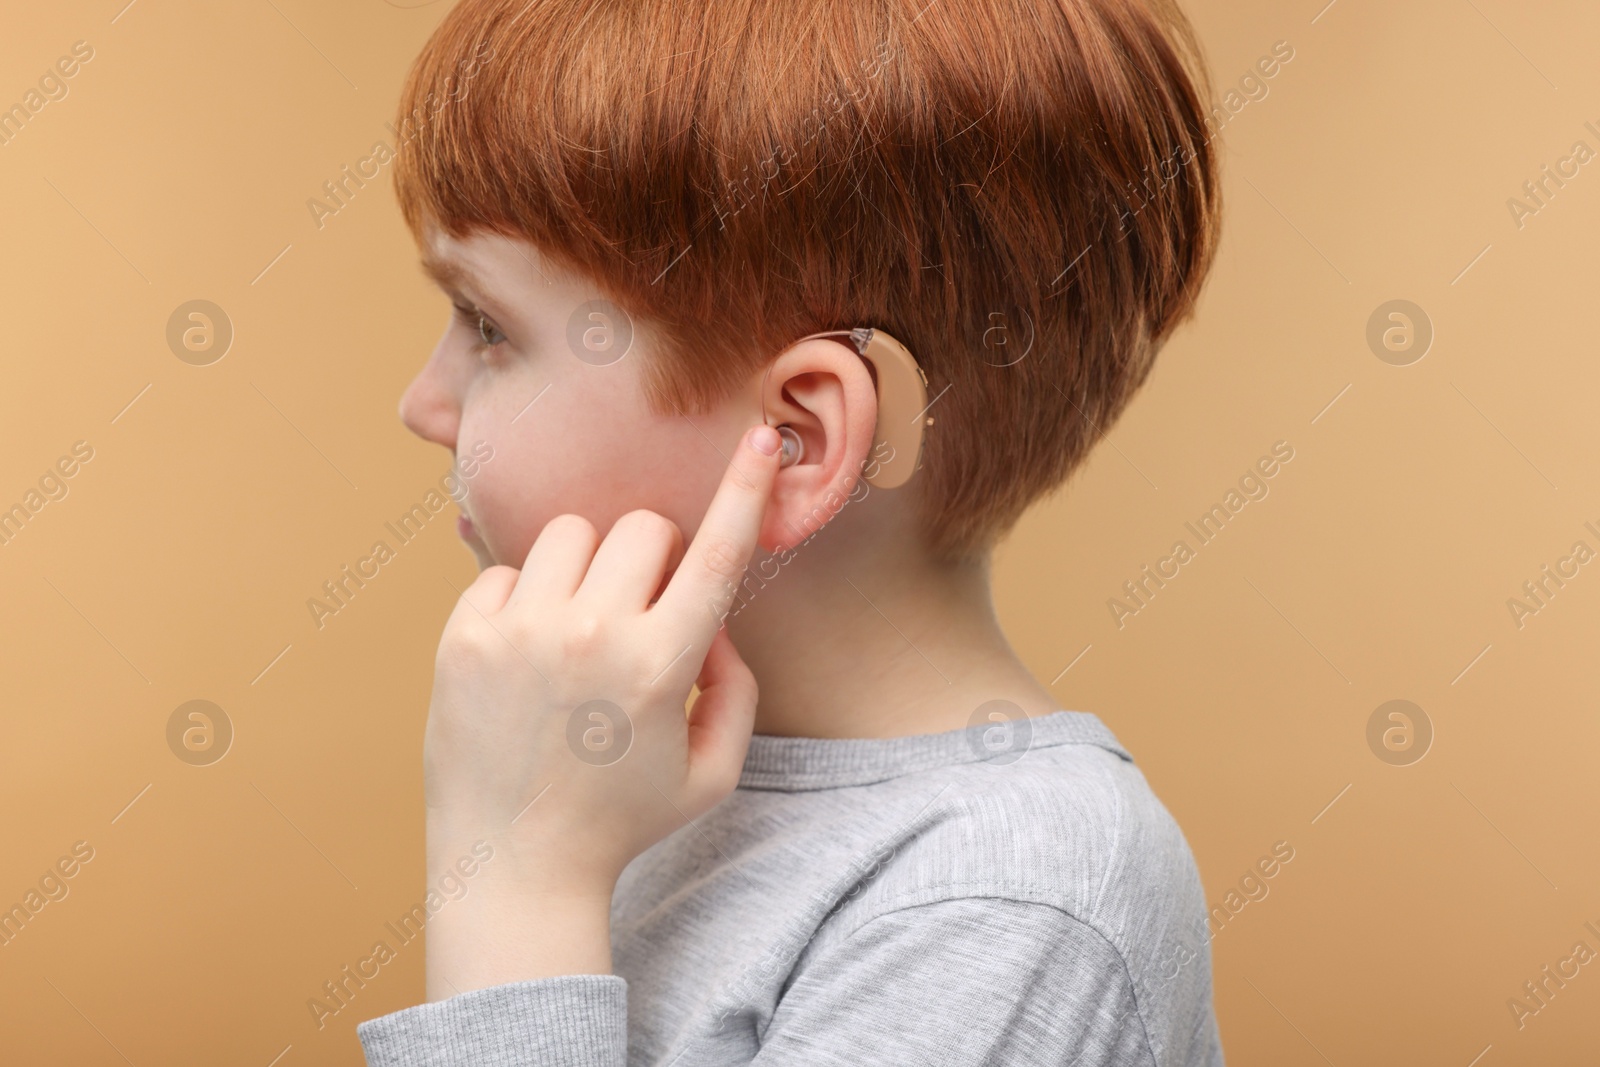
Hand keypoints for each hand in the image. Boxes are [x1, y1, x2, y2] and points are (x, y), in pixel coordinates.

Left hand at [419, 423, 782, 995]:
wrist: (512, 867)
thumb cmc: (620, 821)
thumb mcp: (711, 772)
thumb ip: (737, 689)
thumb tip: (713, 621)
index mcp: (661, 666)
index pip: (718, 554)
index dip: (748, 488)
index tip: (767, 436)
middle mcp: (590, 635)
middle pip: (642, 528)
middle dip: (655, 557)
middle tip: (641, 609)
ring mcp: (519, 632)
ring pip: (571, 533)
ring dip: (588, 567)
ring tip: (578, 629)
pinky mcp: (463, 637)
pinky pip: (505, 570)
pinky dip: (525, 599)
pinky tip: (526, 654)